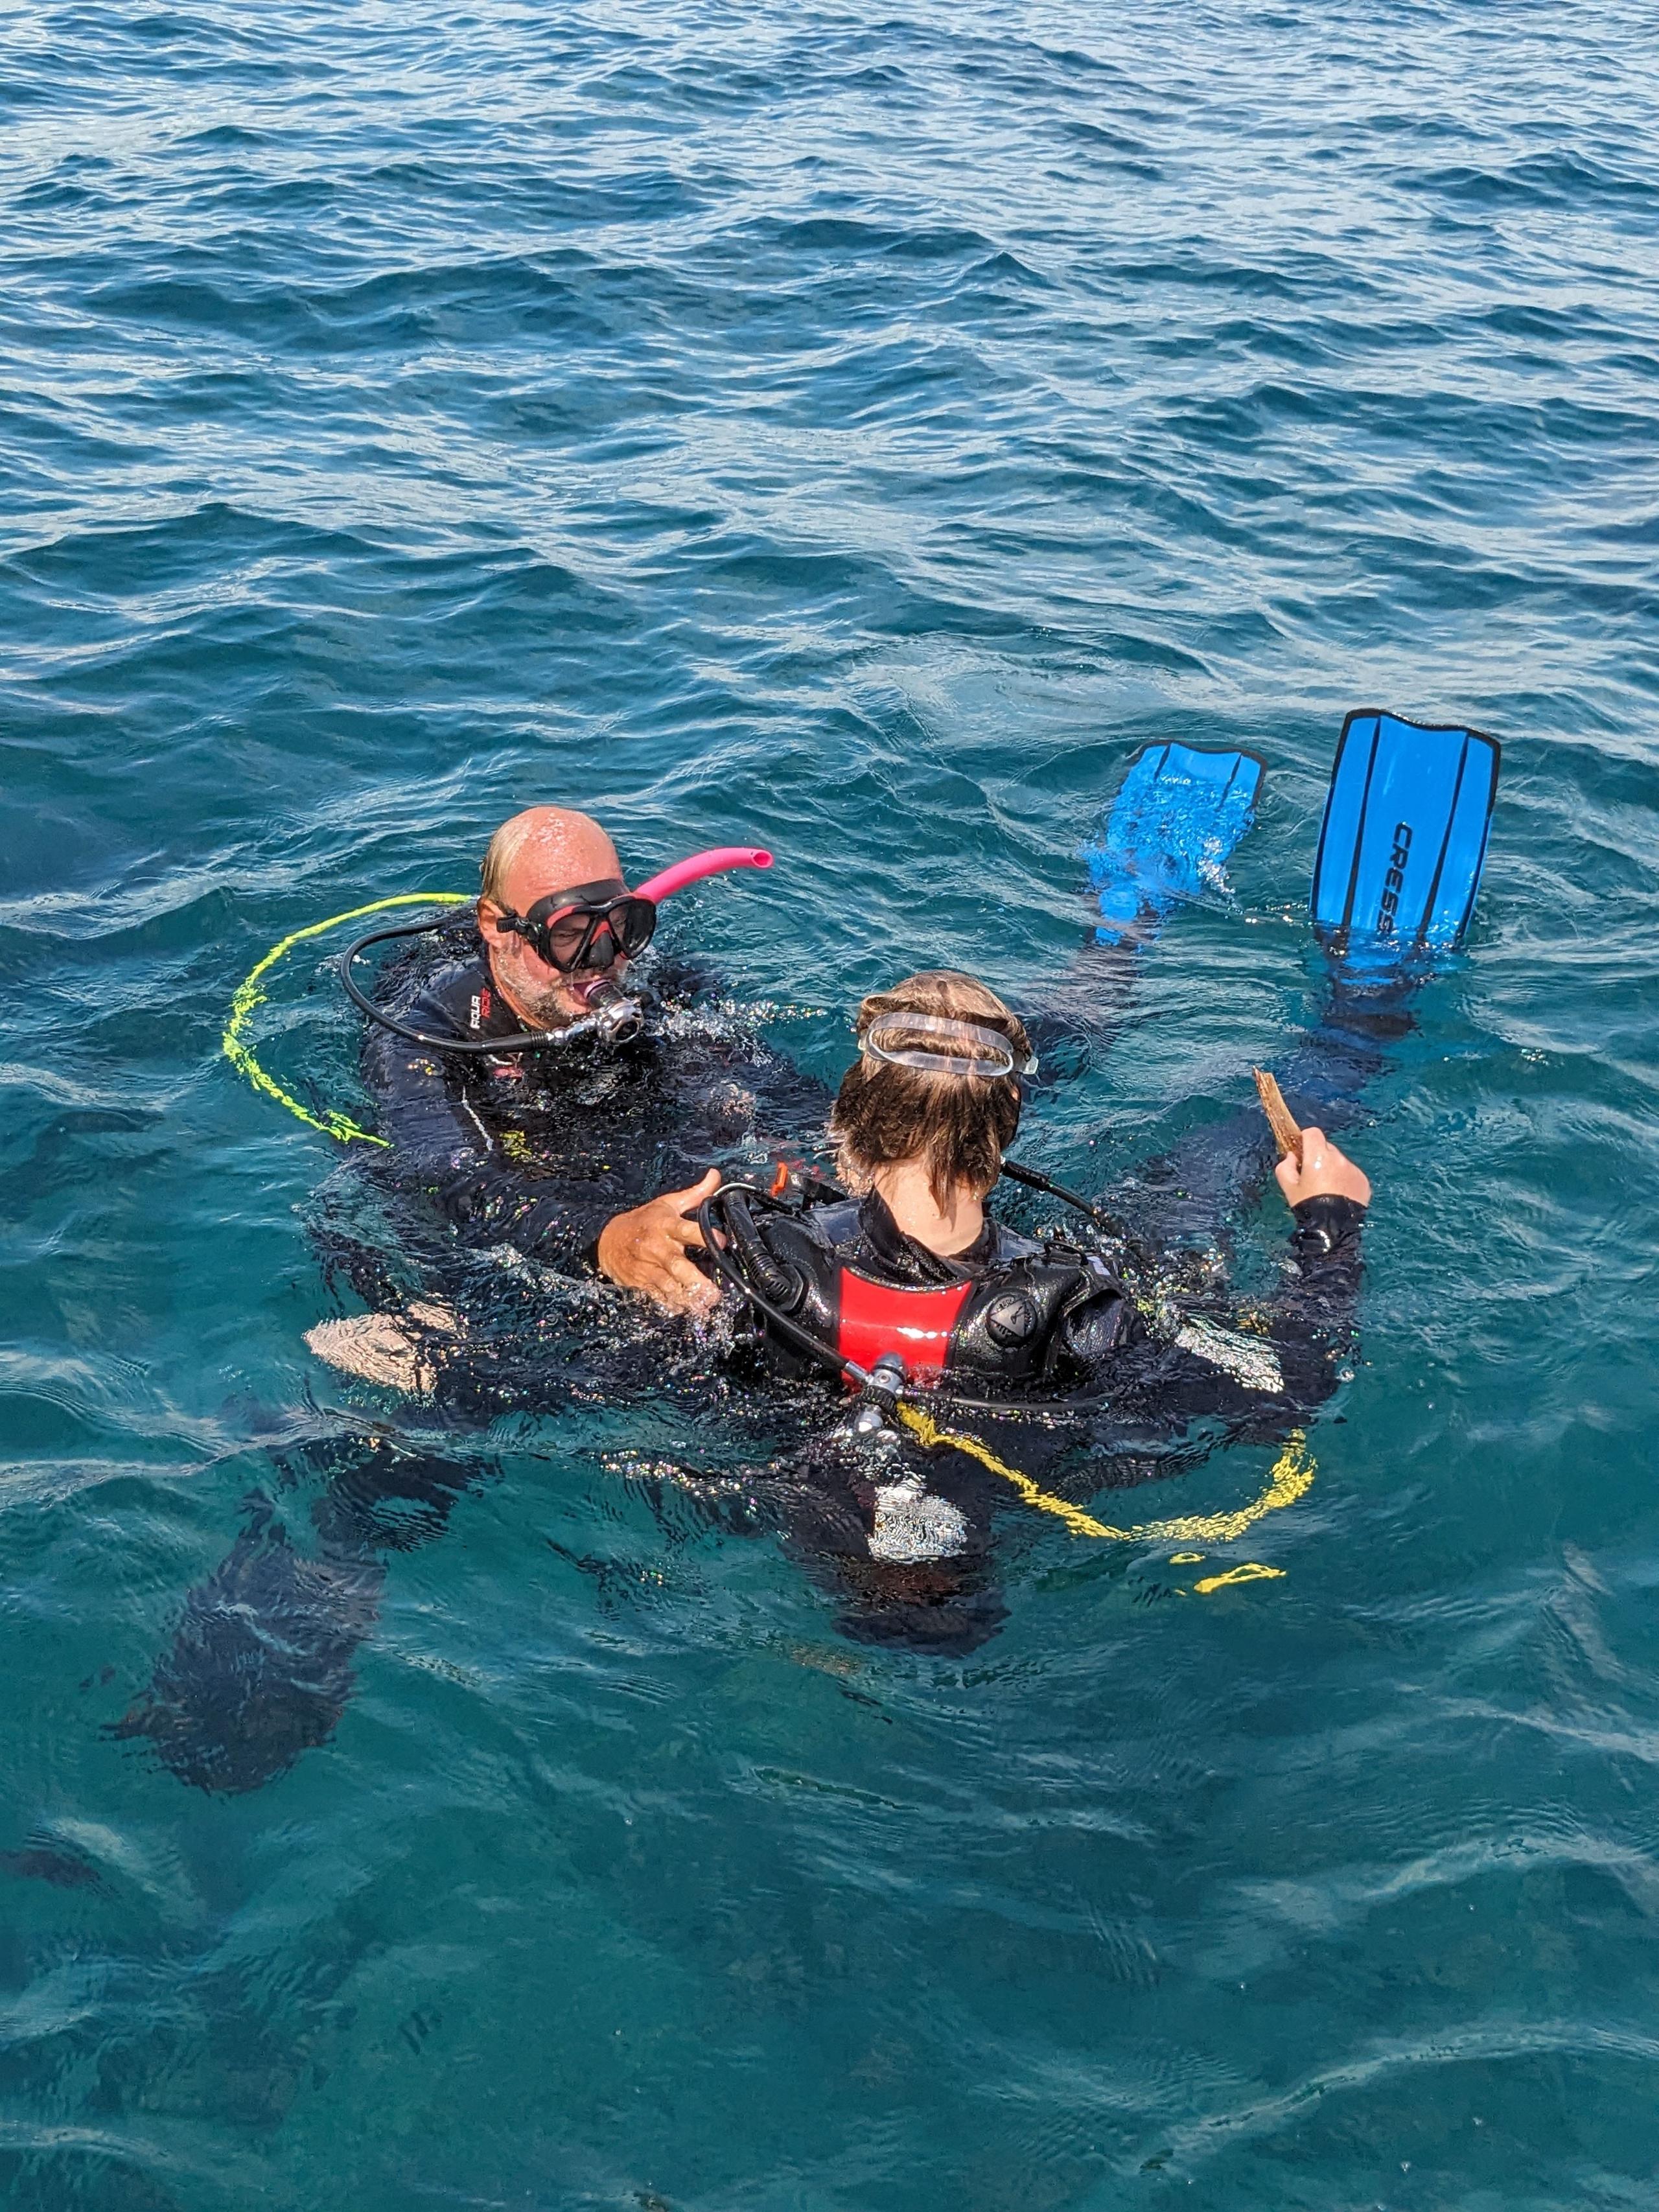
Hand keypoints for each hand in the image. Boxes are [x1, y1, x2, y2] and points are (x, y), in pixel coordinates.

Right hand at [596, 1168, 721, 1314]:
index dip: (705, 1235)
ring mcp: (648, 1267)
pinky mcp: (641, 1282)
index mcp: (666, 1225)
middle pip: (678, 1266)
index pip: (687, 1230)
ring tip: (703, 1307)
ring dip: (686, 1298)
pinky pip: (657, 1296)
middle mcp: (658, 1248)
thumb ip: (695, 1194)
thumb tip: (716, 1175)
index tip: (723, 1241)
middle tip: (713, 1293)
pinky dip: (670, 1304)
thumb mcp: (667, 1203)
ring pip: (668, 1285)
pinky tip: (684, 1310)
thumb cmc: (644, 1220)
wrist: (607, 1239)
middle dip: (695, 1280)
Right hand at [1275, 1126, 1370, 1209]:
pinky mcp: (1363, 1181)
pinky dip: (1345, 1180)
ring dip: (1333, 1168)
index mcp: (1318, 1156)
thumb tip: (1292, 1156)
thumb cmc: (1307, 1205)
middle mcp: (1338, 1158)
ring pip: (1340, 1161)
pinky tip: (1339, 1195)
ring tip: (1327, 1189)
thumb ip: (1285, 1166)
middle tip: (1313, 1175)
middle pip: (1327, 1147)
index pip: (1313, 1132)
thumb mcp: (1288, 1187)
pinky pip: (1351, 1173)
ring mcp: (1353, 1169)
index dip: (1305, 1139)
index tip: (1302, 1151)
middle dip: (1319, 1156)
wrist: (1332, 1227)